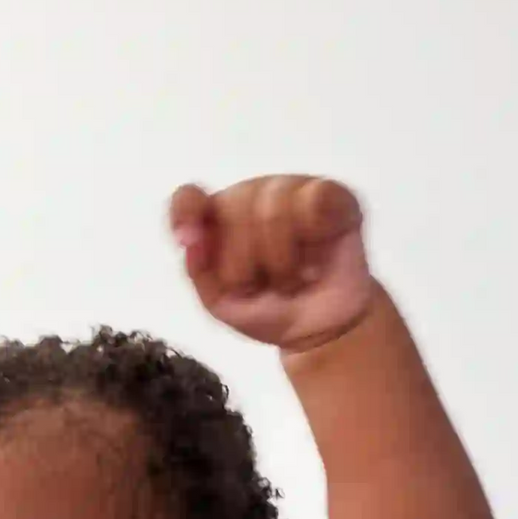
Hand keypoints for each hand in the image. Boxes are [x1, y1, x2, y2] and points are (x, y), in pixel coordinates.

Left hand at [172, 175, 376, 352]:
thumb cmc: (269, 310)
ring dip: (282, 261)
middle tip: (264, 286)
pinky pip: (316, 200)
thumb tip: (191, 241)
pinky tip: (318, 259)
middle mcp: (252, 195)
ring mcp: (292, 189)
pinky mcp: (333, 195)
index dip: (184, 213)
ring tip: (293, 280)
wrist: (320, 329)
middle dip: (246, 263)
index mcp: (218, 217)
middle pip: (235, 210)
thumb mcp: (222, 303)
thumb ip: (200, 271)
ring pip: (275, 209)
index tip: (186, 240)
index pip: (189, 198)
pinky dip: (315, 240)